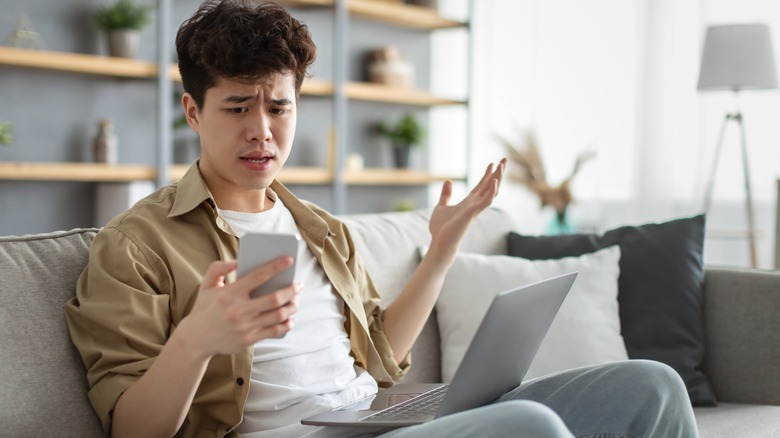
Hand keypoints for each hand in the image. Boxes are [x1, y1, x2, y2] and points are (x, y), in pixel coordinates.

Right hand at [179, 257, 298, 358]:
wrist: (195, 339)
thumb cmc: (204, 308)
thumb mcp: (206, 285)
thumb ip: (218, 268)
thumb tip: (237, 261)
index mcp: (230, 293)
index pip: (258, 276)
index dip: (276, 266)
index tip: (290, 259)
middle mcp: (239, 310)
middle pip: (274, 299)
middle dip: (291, 290)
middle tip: (299, 285)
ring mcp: (245, 326)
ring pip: (278, 315)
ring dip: (292, 307)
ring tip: (296, 301)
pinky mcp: (249, 339)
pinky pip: (274, 331)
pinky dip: (287, 324)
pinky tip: (291, 318)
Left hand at [427, 158, 504, 265]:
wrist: (440, 242)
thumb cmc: (440, 229)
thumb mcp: (441, 206)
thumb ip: (446, 195)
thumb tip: (448, 181)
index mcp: (468, 203)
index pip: (481, 186)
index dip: (487, 175)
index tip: (492, 163)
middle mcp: (475, 205)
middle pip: (490, 186)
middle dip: (498, 173)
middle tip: (505, 159)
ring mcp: (475, 209)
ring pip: (491, 191)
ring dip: (497, 178)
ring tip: (502, 166)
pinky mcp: (473, 213)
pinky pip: (486, 201)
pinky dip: (491, 191)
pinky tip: (494, 181)